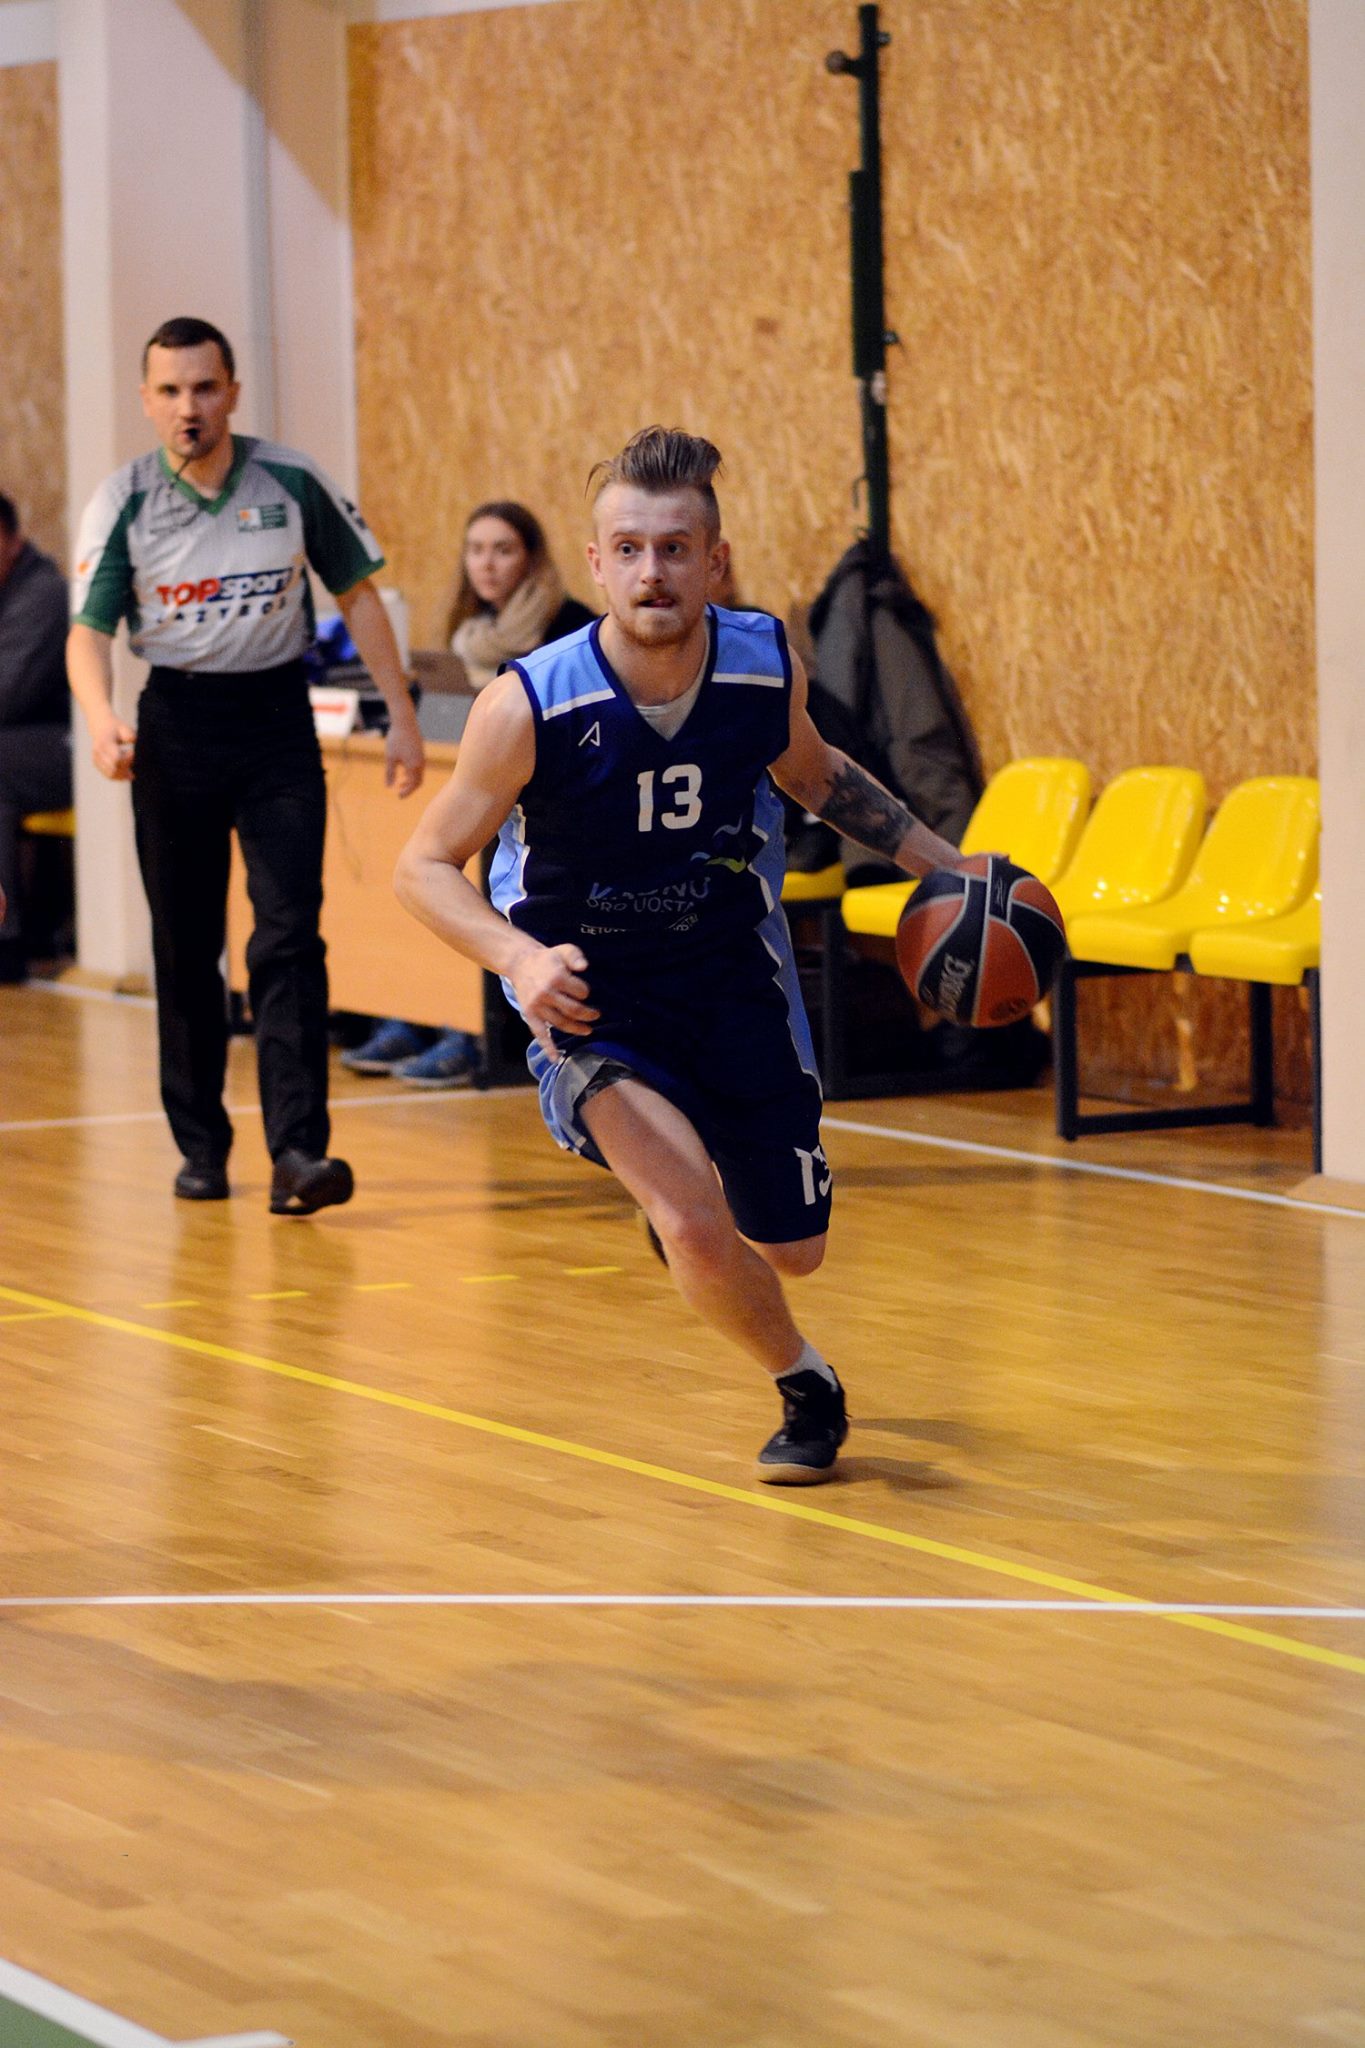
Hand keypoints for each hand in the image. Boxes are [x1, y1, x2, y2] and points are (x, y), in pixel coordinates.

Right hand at [93, 715, 135, 779]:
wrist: (100, 726)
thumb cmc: (115, 728)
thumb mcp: (124, 728)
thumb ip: (129, 735)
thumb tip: (132, 741)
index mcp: (104, 743)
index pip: (116, 758)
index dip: (127, 759)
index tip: (132, 751)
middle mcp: (98, 752)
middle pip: (114, 768)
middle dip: (126, 767)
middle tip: (132, 759)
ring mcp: (96, 759)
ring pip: (111, 774)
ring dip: (123, 775)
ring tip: (132, 773)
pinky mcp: (97, 764)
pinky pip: (109, 775)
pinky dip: (119, 777)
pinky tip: (128, 775)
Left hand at [385, 708, 425, 798]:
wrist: (405, 722)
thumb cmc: (396, 739)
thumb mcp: (390, 757)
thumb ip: (390, 773)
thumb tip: (389, 787)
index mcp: (414, 766)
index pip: (413, 785)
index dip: (406, 792)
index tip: (399, 797)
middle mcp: (420, 763)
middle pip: (418, 781)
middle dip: (410, 788)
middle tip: (400, 792)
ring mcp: (422, 757)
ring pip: (419, 773)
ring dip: (411, 779)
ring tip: (400, 781)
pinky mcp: (420, 751)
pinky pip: (419, 766)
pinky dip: (412, 772)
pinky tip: (403, 768)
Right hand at [510, 942, 597, 1058]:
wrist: (521, 964)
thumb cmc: (547, 959)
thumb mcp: (563, 950)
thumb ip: (576, 956)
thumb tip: (585, 967)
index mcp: (556, 977)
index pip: (581, 991)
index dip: (587, 993)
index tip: (587, 993)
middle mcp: (546, 993)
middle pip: (573, 1010)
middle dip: (588, 1015)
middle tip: (596, 1016)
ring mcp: (537, 1006)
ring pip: (561, 1023)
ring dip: (576, 1029)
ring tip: (587, 1030)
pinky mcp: (530, 1015)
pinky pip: (539, 1034)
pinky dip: (548, 1048)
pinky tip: (555, 1058)